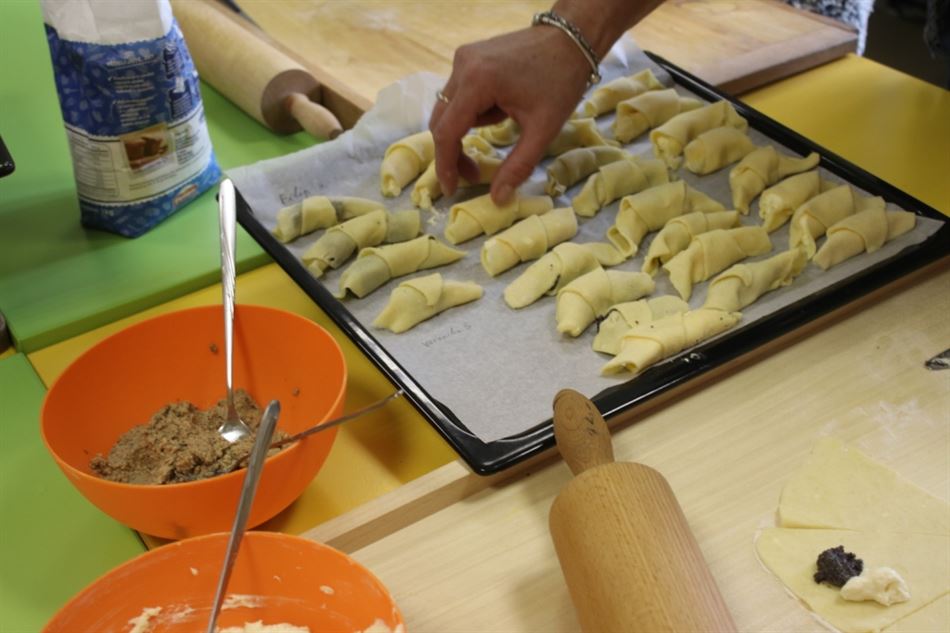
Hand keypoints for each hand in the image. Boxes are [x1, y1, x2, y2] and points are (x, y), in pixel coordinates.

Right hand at [429, 25, 591, 205]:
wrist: (572, 39)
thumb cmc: (561, 82)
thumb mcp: (543, 130)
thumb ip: (518, 167)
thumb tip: (497, 200)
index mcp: (477, 82)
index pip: (446, 132)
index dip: (446, 165)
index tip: (451, 189)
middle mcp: (462, 66)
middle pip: (441, 121)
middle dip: (453, 151)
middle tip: (474, 174)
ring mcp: (463, 58)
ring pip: (449, 108)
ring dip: (466, 129)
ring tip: (502, 127)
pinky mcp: (469, 57)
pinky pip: (459, 93)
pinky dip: (473, 111)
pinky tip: (501, 110)